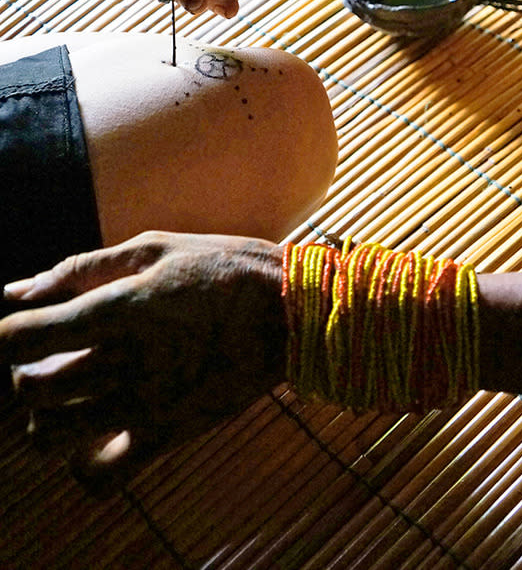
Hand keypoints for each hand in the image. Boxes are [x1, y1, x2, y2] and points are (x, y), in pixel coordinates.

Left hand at [0, 232, 284, 493]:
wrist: (291, 311)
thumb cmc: (222, 267)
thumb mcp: (154, 248)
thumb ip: (82, 268)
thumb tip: (17, 290)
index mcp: (119, 307)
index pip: (25, 336)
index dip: (6, 334)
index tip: (17, 329)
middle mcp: (126, 361)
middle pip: (32, 387)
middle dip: (24, 372)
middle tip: (45, 358)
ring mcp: (146, 404)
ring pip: (52, 434)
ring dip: (43, 417)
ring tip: (63, 398)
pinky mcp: (168, 434)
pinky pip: (101, 475)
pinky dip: (80, 466)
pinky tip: (90, 439)